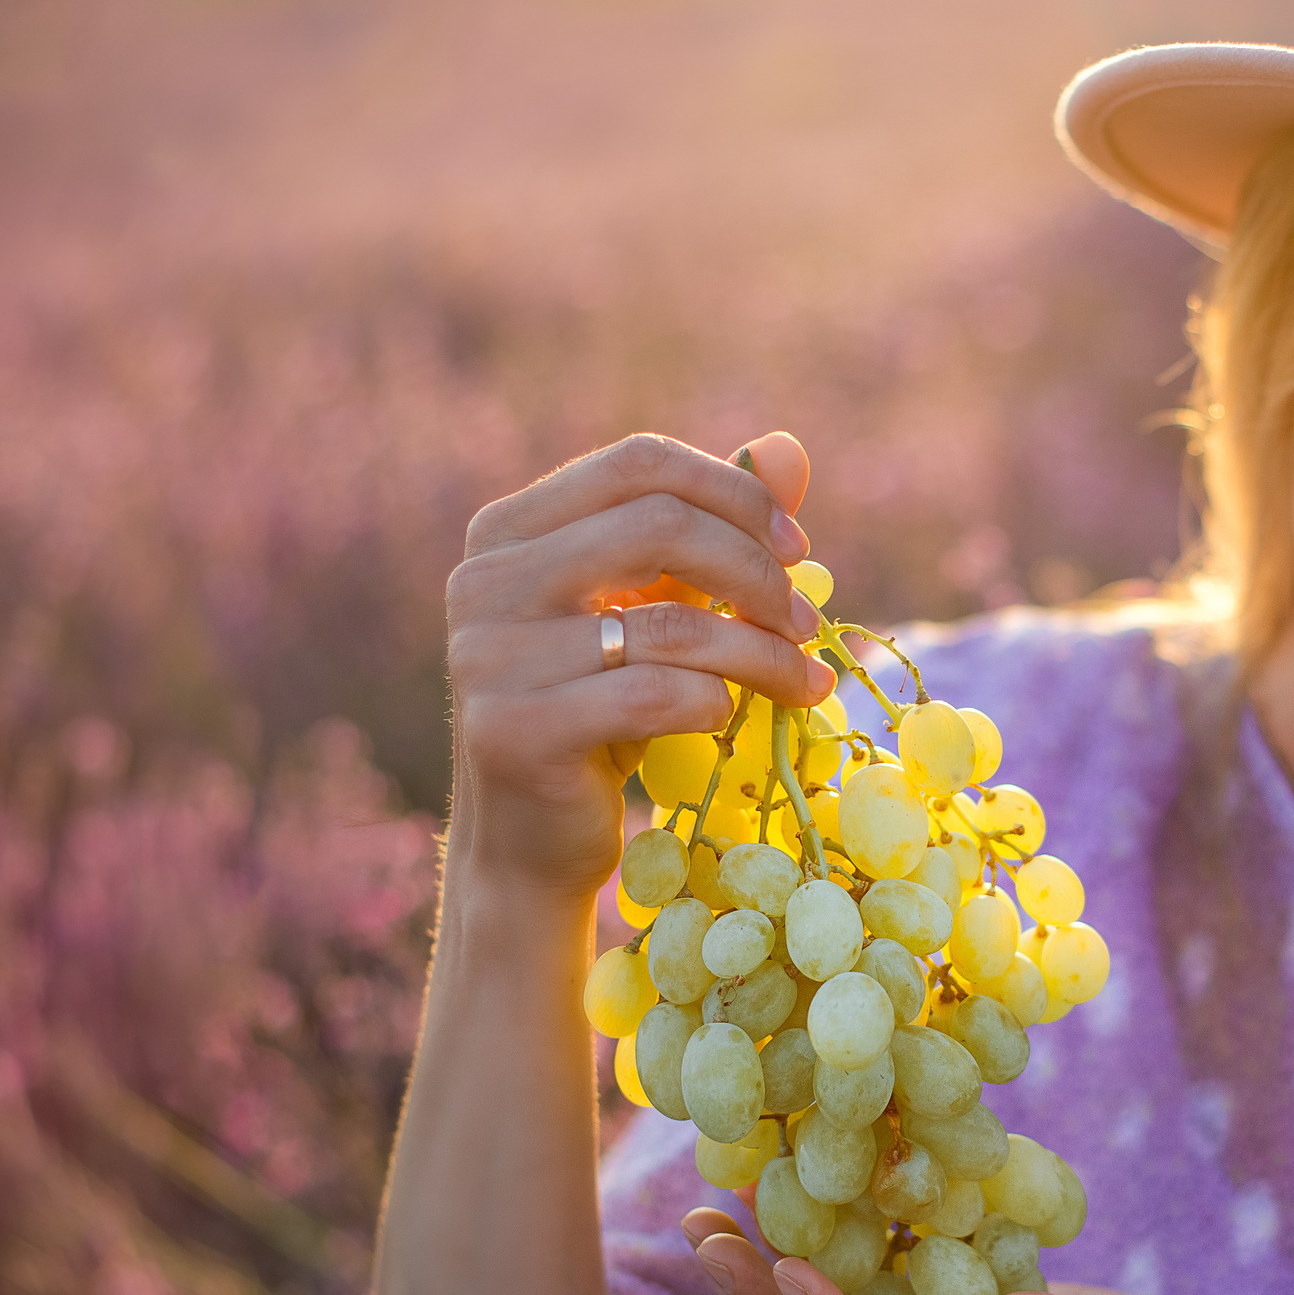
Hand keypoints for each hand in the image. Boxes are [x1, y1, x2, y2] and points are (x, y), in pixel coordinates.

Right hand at [444, 431, 836, 900]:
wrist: (531, 847)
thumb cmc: (601, 718)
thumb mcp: (655, 615)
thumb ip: (712, 531)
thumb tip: (790, 448)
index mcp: (508, 531)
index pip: (639, 465)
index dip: (735, 494)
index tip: (798, 548)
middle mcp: (484, 581)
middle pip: (660, 525)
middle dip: (758, 572)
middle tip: (809, 623)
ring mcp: (489, 656)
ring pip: (670, 623)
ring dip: (763, 652)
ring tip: (807, 681)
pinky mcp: (513, 731)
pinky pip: (653, 696)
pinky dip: (716, 704)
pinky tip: (734, 720)